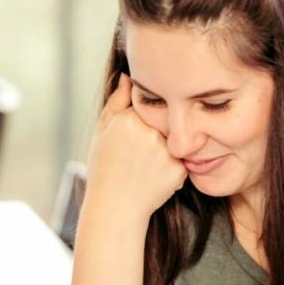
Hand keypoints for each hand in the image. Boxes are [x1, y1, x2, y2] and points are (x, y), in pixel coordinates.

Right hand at [86, 76, 187, 220]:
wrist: (115, 208)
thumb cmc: (105, 169)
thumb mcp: (102, 132)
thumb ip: (117, 102)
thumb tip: (128, 76)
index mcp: (129, 118)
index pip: (146, 104)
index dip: (141, 118)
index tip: (134, 134)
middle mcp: (149, 131)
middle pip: (163, 119)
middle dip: (155, 133)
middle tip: (139, 154)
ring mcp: (166, 150)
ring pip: (174, 138)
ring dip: (165, 149)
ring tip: (145, 166)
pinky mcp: (179, 169)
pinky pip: (181, 159)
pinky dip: (172, 166)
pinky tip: (154, 177)